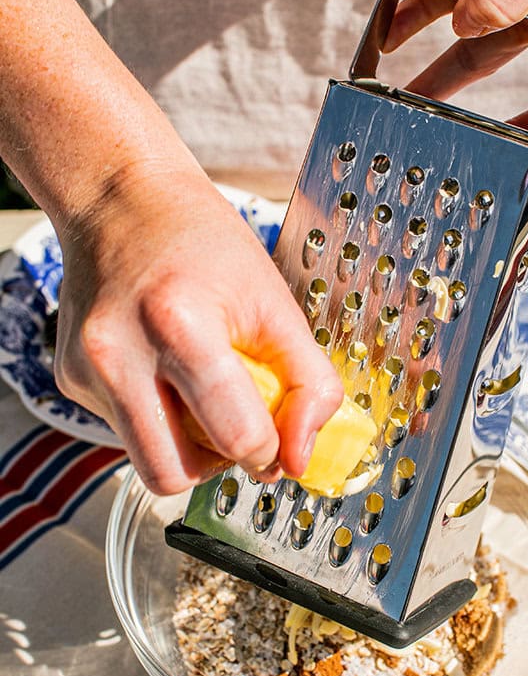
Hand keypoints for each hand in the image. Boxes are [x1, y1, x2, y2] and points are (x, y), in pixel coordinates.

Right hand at [52, 161, 343, 494]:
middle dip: (223, 462)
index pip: (235, 437)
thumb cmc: (206, 246)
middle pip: (176, 473)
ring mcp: (86, 371)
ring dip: (192, 448)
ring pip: (148, 463)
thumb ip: (310, 384)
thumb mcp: (278, 305)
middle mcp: (118, 354)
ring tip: (211, 395)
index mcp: (179, 326)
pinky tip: (172, 374)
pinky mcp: (70, 380)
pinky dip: (164, 420)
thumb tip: (301, 458)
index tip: (281, 431)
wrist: (123, 202)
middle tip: (246, 424)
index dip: (270, 447)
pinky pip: (128, 433)